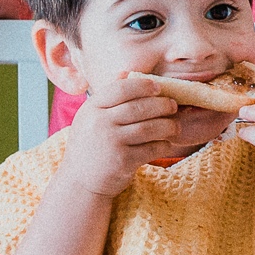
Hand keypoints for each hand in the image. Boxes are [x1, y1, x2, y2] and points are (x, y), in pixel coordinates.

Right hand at [53, 76, 184, 196]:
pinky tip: (166, 143)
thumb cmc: (91, 145)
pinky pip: (151, 148)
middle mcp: (99, 123)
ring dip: (168, 125)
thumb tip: (127, 72)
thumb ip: (109, 97)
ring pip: (149, 127)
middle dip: (162, 105)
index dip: (143, 86)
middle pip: (139, 107)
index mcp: (91, 108)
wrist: (80, 182)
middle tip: (172, 106)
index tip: (158, 87)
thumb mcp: (91, 118)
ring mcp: (111, 143)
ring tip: (174, 126)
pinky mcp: (123, 161)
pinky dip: (163, 145)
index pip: (121, 89)